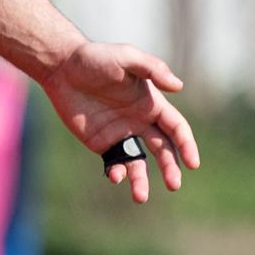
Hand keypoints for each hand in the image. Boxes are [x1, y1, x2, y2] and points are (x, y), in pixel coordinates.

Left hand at [41, 42, 197, 204]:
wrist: (62, 68)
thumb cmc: (96, 58)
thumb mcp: (126, 57)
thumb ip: (152, 69)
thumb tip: (179, 86)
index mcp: (152, 103)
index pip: (176, 128)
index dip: (186, 145)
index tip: (192, 163)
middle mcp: (140, 121)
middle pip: (163, 150)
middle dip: (170, 168)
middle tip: (174, 185)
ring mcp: (121, 134)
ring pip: (139, 163)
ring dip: (142, 181)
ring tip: (140, 197)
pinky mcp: (102, 143)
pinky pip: (115, 162)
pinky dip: (117, 173)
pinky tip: (115, 176)